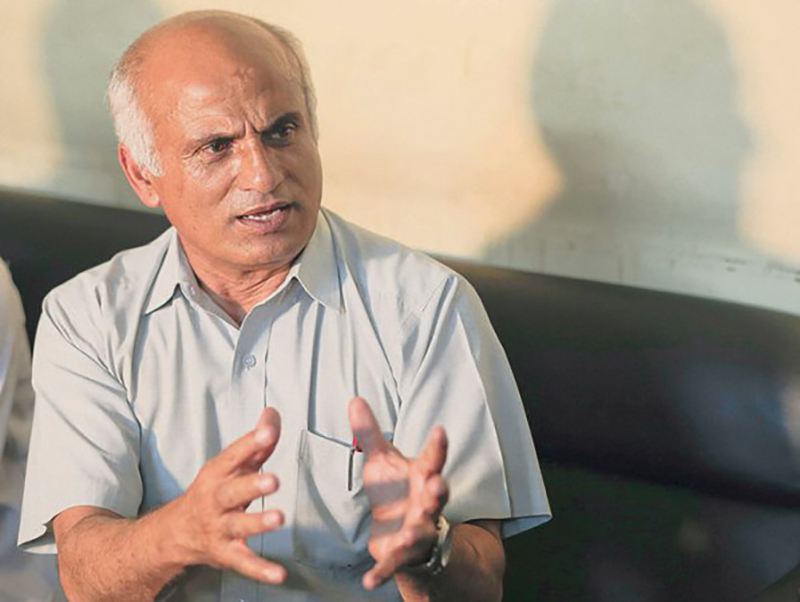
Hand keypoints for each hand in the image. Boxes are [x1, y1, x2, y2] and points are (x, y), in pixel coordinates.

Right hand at [171, 407, 286, 583]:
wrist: (175, 533)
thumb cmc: (213, 492)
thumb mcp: (230, 465)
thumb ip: (257, 442)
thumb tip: (273, 414)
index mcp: (217, 474)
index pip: (233, 455)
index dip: (250, 443)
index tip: (267, 432)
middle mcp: (216, 500)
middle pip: (232, 491)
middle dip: (252, 485)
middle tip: (273, 480)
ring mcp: (219, 528)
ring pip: (238, 526)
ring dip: (258, 523)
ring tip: (278, 518)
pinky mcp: (226, 553)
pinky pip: (244, 562)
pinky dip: (261, 570)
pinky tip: (279, 574)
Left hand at [348, 397, 449, 589]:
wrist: (409, 536)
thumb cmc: (399, 492)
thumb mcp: (383, 461)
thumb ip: (369, 433)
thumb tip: (354, 399)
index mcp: (422, 478)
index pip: (432, 459)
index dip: (437, 446)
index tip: (440, 430)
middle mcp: (425, 505)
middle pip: (437, 497)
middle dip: (438, 492)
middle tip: (439, 484)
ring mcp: (416, 533)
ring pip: (420, 533)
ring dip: (416, 533)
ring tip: (409, 533)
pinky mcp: (400, 556)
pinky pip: (393, 566)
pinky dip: (382, 573)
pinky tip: (369, 582)